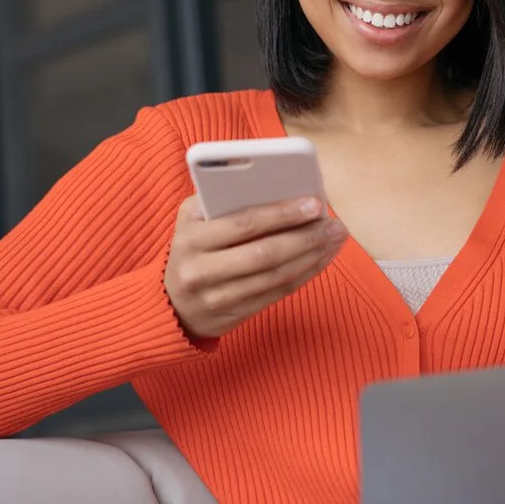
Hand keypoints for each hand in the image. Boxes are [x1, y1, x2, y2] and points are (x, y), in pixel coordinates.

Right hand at [164, 195, 347, 339]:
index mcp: (190, 236)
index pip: (243, 223)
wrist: (169, 302)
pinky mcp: (233, 316)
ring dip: (311, 257)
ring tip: (335, 239)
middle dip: (305, 237)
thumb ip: (224, 199)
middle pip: (264, 254)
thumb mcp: (193, 218)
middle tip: (334, 224)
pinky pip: (277, 294)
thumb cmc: (193, 246)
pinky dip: (305, 275)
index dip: (282, 213)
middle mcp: (199, 269)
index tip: (314, 203)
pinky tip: (321, 258)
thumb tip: (279, 188)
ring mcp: (215, 297)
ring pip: (275, 277)